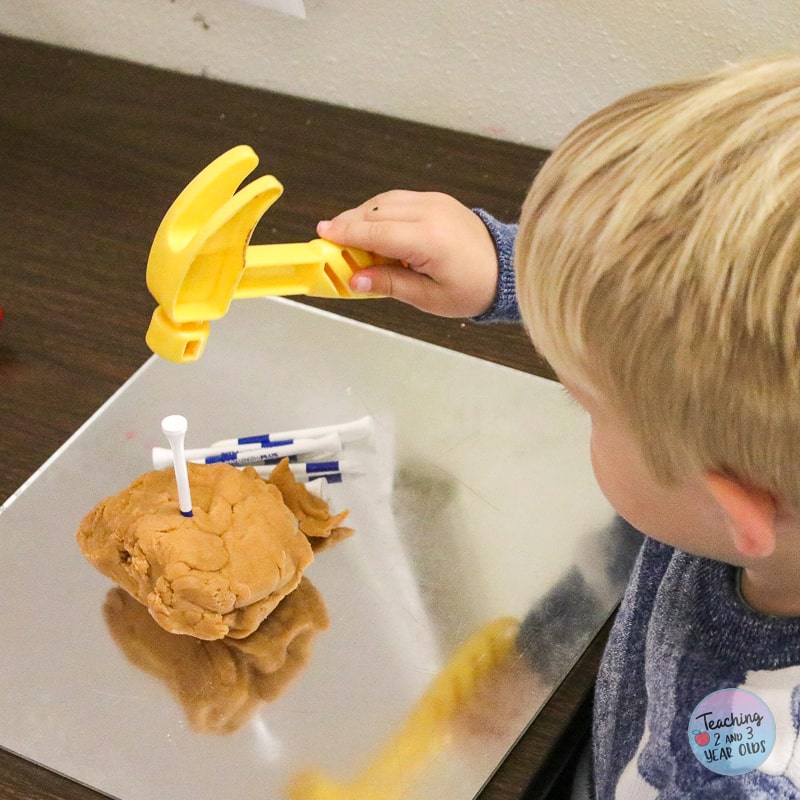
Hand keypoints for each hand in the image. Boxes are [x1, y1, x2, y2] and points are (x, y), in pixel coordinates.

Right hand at [317, 190, 498, 317]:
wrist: (505, 269)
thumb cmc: (471, 288)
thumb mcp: (428, 297)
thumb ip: (390, 285)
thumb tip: (355, 280)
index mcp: (431, 240)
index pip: (377, 233)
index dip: (347, 234)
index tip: (323, 236)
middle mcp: (432, 213)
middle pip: (376, 212)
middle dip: (349, 225)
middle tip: (328, 241)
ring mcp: (435, 201)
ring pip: (384, 201)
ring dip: (362, 217)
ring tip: (347, 238)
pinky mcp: (436, 199)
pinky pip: (398, 199)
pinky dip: (379, 211)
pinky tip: (371, 229)